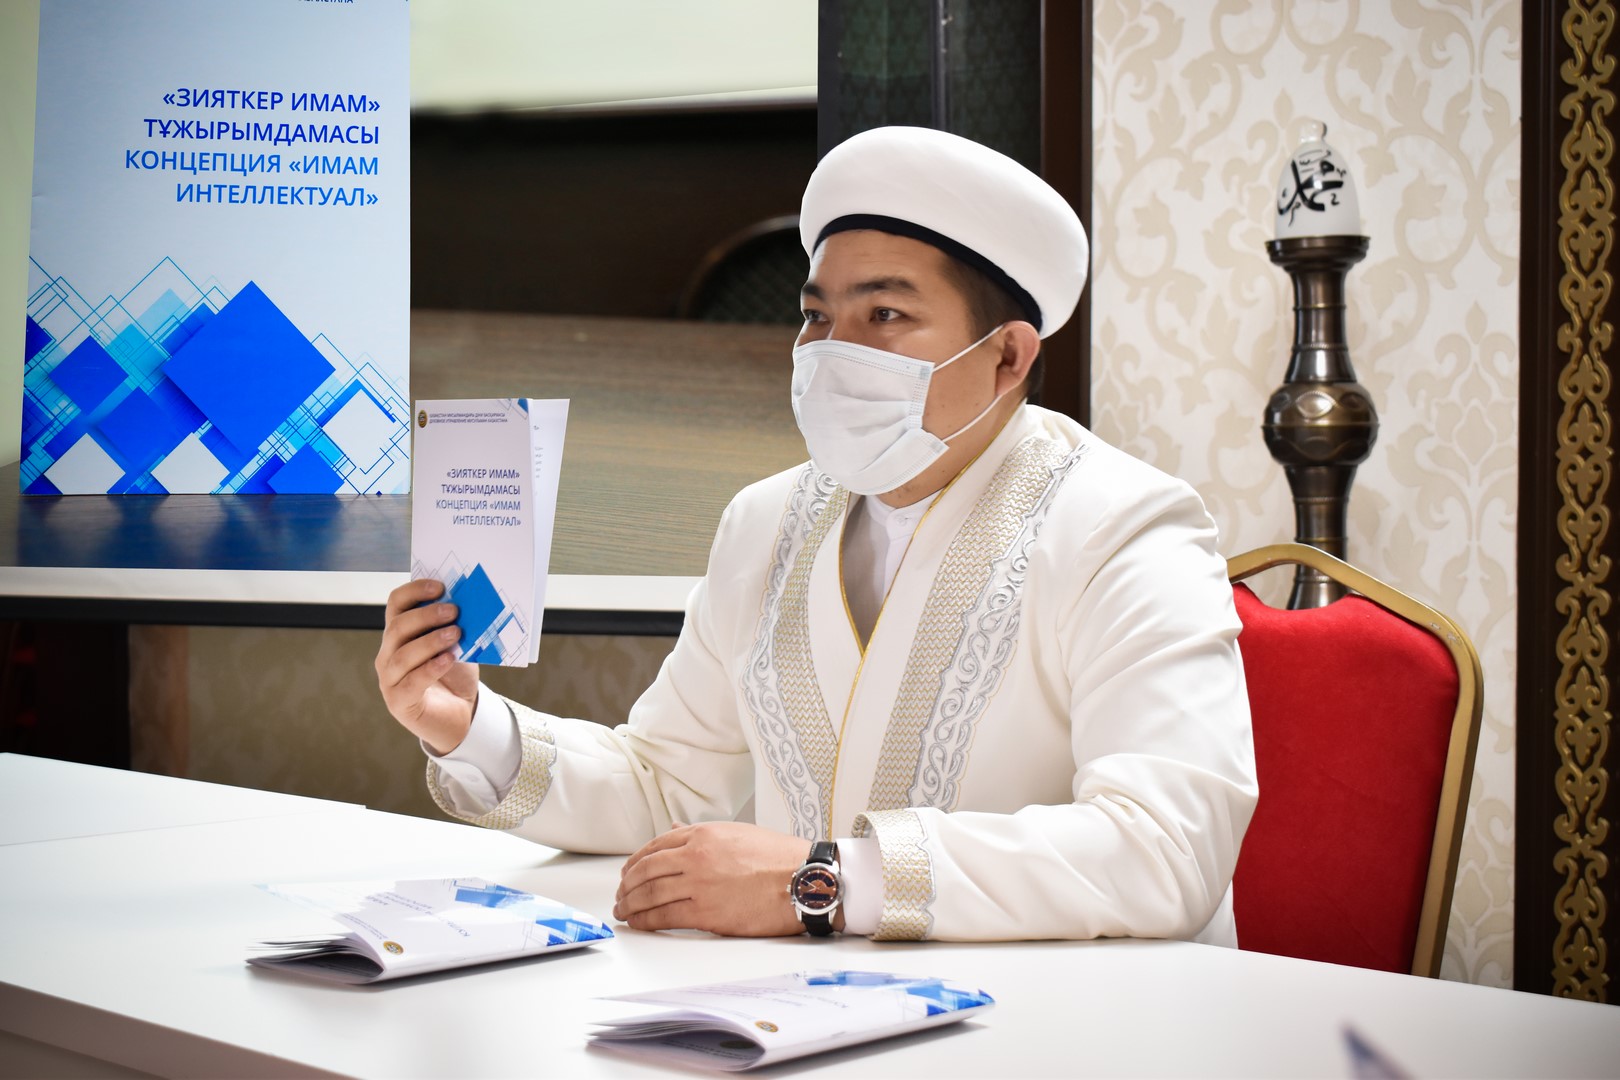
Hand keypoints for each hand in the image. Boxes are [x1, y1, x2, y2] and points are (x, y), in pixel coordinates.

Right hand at [375, 578, 479, 753]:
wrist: (460, 714)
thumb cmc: (455, 674)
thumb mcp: (458, 644)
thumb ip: (455, 626)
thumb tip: (467, 603)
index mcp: (399, 634)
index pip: (396, 604)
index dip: (414, 592)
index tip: (440, 586)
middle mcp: (388, 654)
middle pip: (397, 628)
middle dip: (426, 616)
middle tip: (454, 610)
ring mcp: (390, 679)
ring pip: (402, 655)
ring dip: (430, 641)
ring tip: (456, 634)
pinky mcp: (399, 702)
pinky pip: (411, 682)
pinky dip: (430, 668)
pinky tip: (448, 659)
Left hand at [614, 822, 816, 936]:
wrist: (804, 879)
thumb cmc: (778, 857)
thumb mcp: (737, 833)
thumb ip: (703, 834)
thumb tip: (674, 829)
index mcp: (704, 834)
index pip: (656, 846)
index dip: (635, 861)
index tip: (628, 872)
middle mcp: (696, 856)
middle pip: (646, 870)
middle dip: (627, 884)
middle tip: (620, 894)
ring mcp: (699, 884)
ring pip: (650, 894)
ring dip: (631, 904)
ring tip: (623, 910)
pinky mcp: (706, 913)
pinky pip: (665, 917)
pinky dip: (645, 921)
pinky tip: (638, 923)